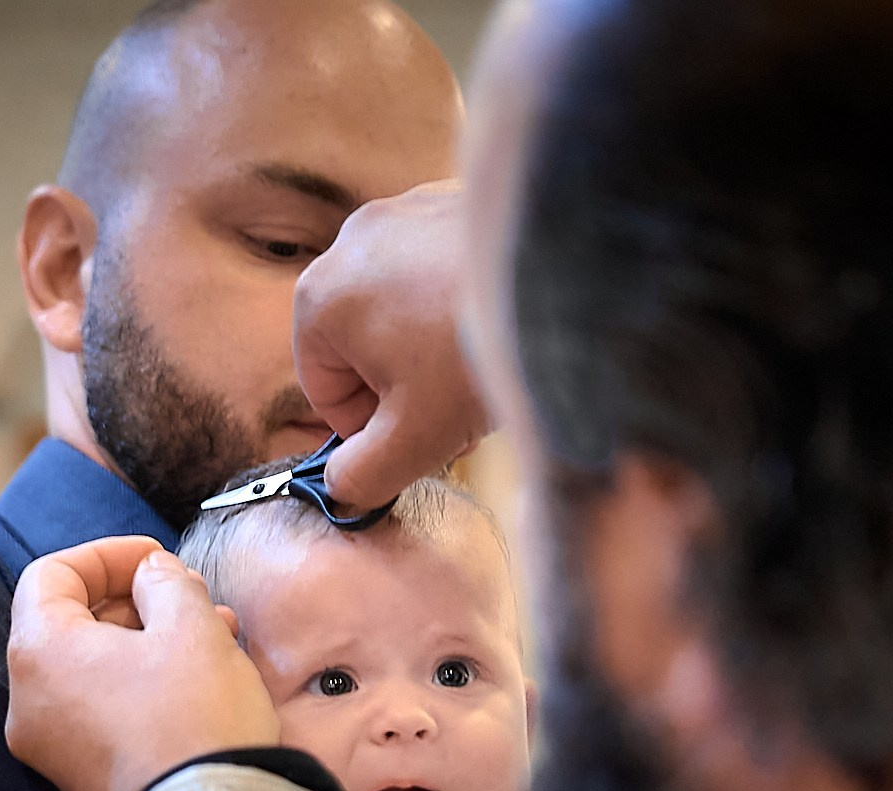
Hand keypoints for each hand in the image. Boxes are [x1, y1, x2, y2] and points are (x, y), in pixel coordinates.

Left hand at [6, 536, 279, 790]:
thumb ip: (164, 582)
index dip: (106, 555)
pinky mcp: (79, 776)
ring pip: (90, 667)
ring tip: (211, 633)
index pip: (51, 575)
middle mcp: (28, 702)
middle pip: (68, 623)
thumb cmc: (196, 717)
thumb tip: (152, 576)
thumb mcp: (191, 624)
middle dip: (134, 600)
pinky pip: (98, 709)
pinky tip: (194, 676)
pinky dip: (137, 682)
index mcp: (39, 653)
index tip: (158, 558)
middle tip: (190, 595)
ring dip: (145, 640)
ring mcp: (49, 746)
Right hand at [294, 180, 492, 511]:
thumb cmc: (476, 358)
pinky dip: (459, 304)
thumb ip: (360, 477)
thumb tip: (340, 489)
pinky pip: (439, 270)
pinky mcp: (452, 200)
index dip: (370, 430)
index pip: (324, 390)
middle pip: (363, 347)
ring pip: (402, 308)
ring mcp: (405, 211)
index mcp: (321, 298)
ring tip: (482, 369)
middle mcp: (352, 242)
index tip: (418, 437)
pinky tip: (498, 327)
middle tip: (456, 413)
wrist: (571, 283)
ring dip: (432, 351)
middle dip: (405, 390)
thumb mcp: (411, 441)